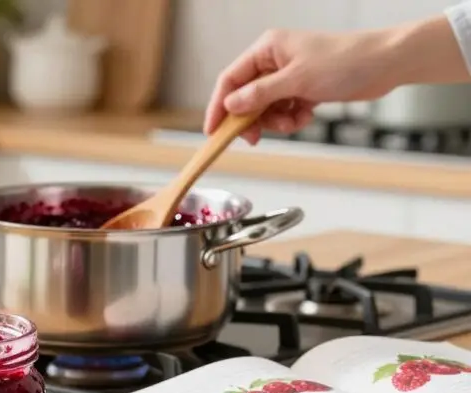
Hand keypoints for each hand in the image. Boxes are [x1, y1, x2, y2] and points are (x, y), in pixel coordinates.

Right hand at [204, 28, 402, 143]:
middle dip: (252, 119)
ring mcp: (288, 75)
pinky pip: (283, 110)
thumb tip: (230, 105)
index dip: (218, 106)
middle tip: (255, 137)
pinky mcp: (302, 88)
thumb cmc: (345, 61)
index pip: (230, 80)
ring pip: (264, 108)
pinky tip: (306, 115)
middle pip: (245, 97)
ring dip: (275, 121)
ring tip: (294, 122)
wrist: (385, 64)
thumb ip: (259, 94)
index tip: (213, 130)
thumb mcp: (297, 80)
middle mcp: (274, 61)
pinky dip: (291, 119)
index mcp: (267, 49)